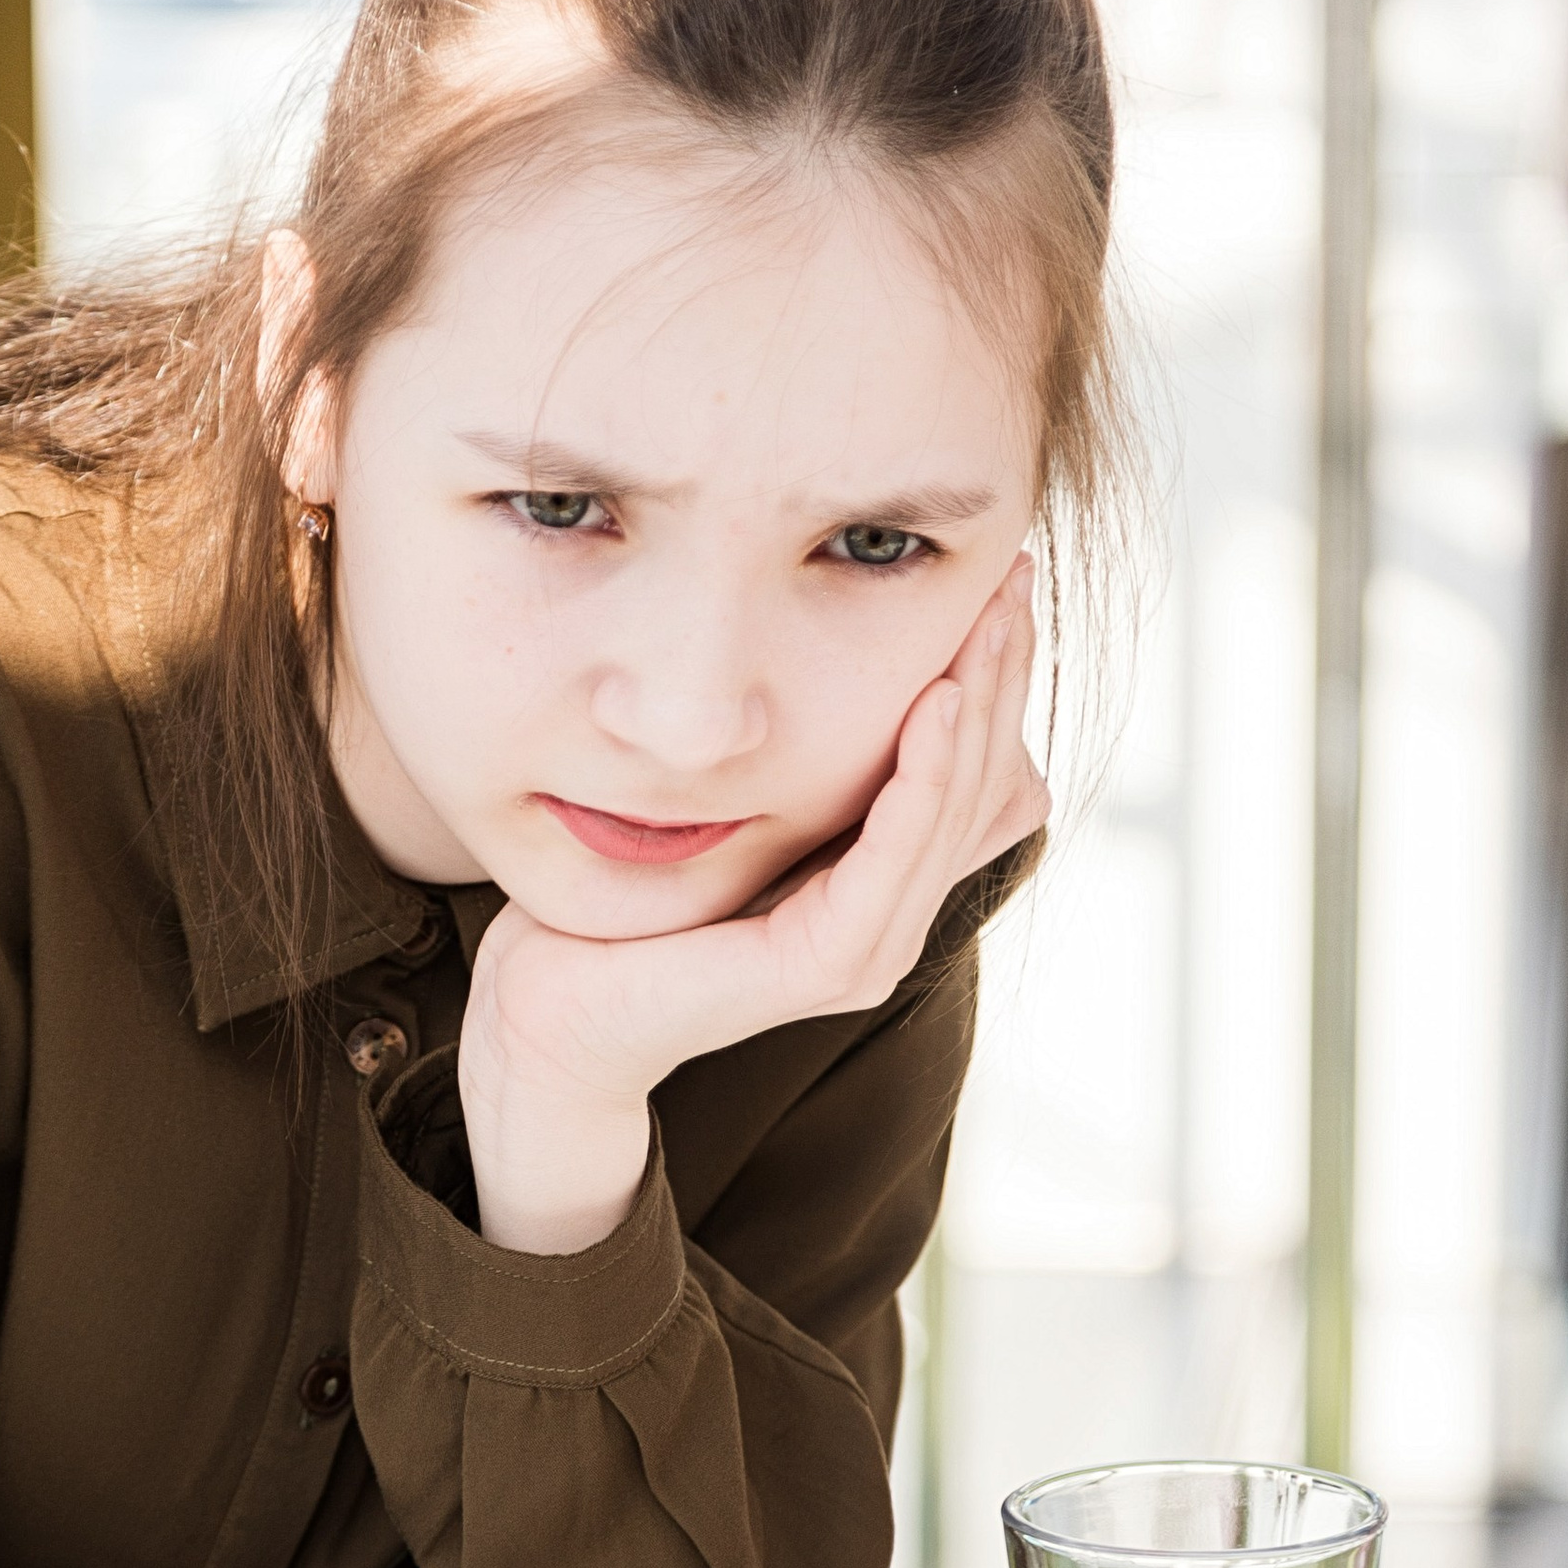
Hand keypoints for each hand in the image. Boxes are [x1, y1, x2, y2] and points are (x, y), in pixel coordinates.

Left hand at [462, 558, 1049, 1254]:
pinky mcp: (829, 964)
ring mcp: (868, 946)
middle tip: (1015, 570)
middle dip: (1002, 670)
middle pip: (988, 780)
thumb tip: (837, 652)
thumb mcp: (738, 799)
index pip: (978, 769)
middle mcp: (891, 915)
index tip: (1003, 571)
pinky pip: (895, 855)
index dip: (999, 674)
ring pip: (955, 809)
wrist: (552, 996)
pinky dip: (922, 776)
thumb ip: (800, 754)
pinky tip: (934, 703)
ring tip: (992, 617)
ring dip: (979, 707)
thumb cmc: (627, 892)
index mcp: (879, 879)